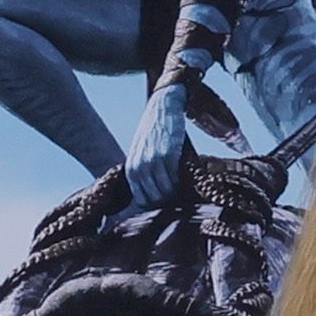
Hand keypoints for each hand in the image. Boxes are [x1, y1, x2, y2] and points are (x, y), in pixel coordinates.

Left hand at [123, 88, 197, 206]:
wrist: (162, 108)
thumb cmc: (153, 134)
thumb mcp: (140, 154)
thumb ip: (143, 174)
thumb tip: (156, 199)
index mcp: (131, 169)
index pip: (142, 201)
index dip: (156, 206)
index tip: (166, 203)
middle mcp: (139, 167)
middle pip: (155, 200)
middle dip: (168, 203)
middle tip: (178, 198)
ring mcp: (153, 162)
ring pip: (166, 192)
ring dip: (176, 194)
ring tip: (183, 189)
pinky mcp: (168, 155)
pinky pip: (175, 179)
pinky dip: (181, 182)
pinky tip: (184, 176)